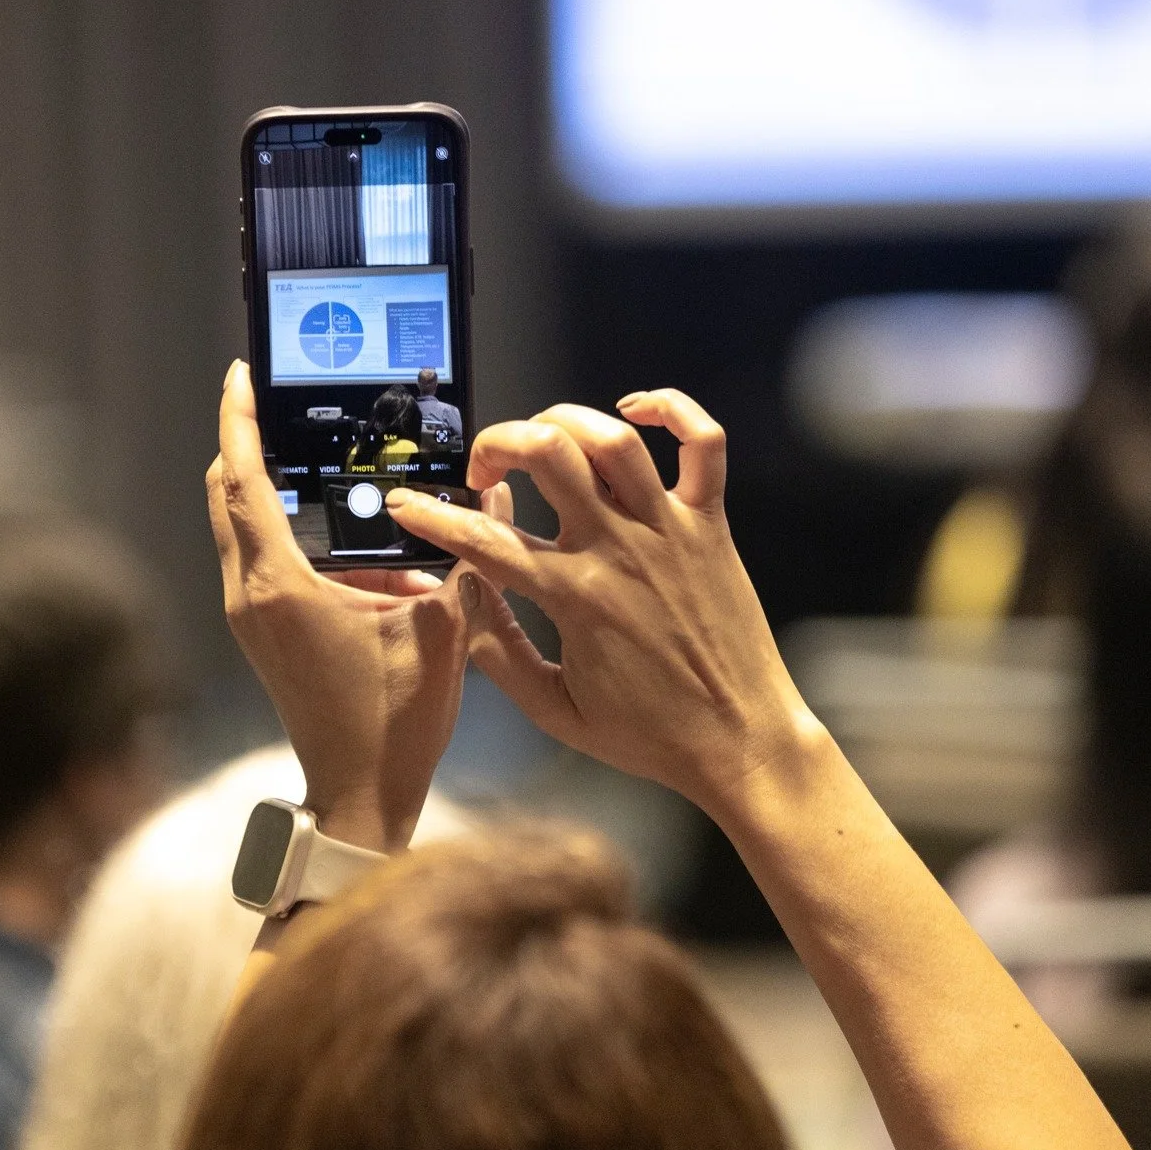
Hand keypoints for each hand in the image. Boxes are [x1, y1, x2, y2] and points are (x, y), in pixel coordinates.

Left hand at [206, 362, 471, 851]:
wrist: (360, 795)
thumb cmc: (394, 724)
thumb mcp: (441, 630)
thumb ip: (461, 556)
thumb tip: (489, 494)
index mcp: (280, 587)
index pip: (243, 480)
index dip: (239, 420)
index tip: (241, 373)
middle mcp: (249, 595)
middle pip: (228, 494)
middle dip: (249, 441)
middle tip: (277, 399)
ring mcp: (250, 616)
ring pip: (241, 526)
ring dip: (270, 488)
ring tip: (317, 460)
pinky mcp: (262, 632)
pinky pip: (262, 559)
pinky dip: (289, 531)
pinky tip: (346, 535)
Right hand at [386, 391, 820, 816]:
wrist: (741, 740)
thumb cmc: (652, 734)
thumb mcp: (556, 711)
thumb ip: (501, 656)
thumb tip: (465, 600)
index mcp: (575, 596)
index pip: (484, 539)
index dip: (433, 516)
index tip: (409, 506)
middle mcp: (619, 550)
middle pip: (548, 454)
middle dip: (500, 442)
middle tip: (488, 469)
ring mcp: (669, 530)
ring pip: (614, 438)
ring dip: (567, 420)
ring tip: (546, 438)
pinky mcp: (711, 525)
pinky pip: (703, 443)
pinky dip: (672, 409)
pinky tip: (636, 410)